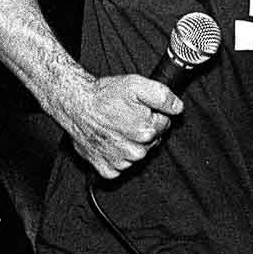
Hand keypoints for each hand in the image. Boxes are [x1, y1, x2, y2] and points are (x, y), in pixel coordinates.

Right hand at [65, 75, 182, 179]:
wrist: (74, 103)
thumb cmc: (102, 96)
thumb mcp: (137, 85)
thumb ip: (162, 96)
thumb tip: (177, 108)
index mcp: (144, 131)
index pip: (164, 125)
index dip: (154, 114)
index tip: (141, 109)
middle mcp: (133, 150)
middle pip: (152, 142)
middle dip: (143, 130)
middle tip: (127, 118)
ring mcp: (119, 160)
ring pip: (137, 155)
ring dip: (130, 144)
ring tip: (117, 129)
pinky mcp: (105, 167)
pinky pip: (119, 168)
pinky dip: (116, 157)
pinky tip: (110, 143)